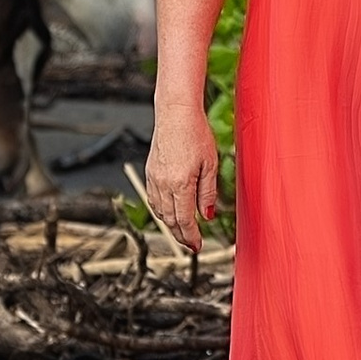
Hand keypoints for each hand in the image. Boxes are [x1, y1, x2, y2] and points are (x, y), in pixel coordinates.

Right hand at [144, 97, 221, 252]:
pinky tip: (169, 212)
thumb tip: (207, 216)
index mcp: (180, 184)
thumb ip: (208, 193)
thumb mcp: (210, 164)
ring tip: (183, 231)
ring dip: (171, 225)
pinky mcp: (150, 171)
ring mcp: (154, 178)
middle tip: (192, 244)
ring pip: (160, 212)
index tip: (197, 246)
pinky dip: (161, 210)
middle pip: (170, 220)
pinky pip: (153, 199)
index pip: (185, 220)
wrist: (175, 113)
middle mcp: (164, 184)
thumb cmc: (196, 133)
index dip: (192, 237)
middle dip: (181, 236)